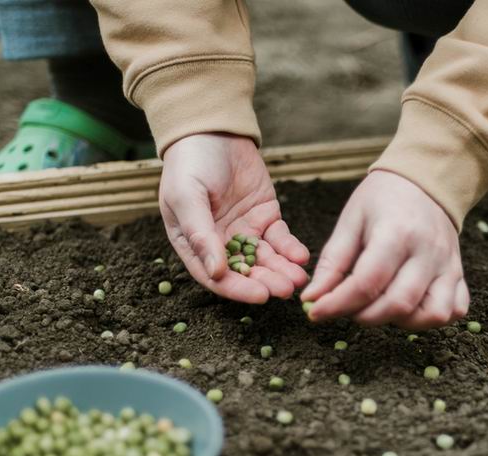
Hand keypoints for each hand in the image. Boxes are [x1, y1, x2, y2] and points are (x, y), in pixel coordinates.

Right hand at [159, 133, 309, 302]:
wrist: (211, 128)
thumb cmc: (189, 163)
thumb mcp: (186, 196)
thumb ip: (200, 234)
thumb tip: (215, 272)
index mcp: (194, 244)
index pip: (216, 276)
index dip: (238, 289)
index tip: (260, 296)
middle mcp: (220, 243)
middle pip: (246, 272)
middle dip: (267, 281)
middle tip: (286, 289)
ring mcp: (245, 231)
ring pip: (267, 259)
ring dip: (283, 270)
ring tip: (299, 279)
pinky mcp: (266, 217)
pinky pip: (281, 239)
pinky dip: (292, 249)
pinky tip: (301, 256)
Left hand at [301, 171, 469, 328]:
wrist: (426, 181)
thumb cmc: (383, 200)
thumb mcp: (351, 220)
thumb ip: (332, 262)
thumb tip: (313, 299)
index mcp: (397, 233)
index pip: (367, 283)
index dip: (337, 304)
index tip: (316, 311)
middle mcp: (428, 252)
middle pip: (398, 304)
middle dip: (364, 316)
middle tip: (347, 307)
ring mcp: (449, 265)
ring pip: (431, 314)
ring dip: (400, 321)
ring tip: (379, 307)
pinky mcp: (459, 275)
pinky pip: (454, 310)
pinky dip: (430, 319)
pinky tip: (408, 307)